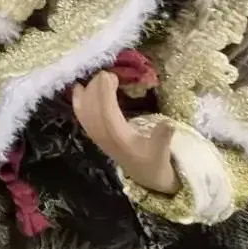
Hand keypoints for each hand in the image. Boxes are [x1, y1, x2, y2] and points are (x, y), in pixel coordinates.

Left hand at [72, 70, 178, 194]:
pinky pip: (80, 114)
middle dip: (96, 87)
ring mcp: (95, 135)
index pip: (106, 112)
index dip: (105, 92)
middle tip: (106, 73)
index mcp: (118, 138)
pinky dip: (78, 100)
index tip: (110, 76)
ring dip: (87, 91)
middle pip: (92, 107)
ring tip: (97, 77)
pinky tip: (79, 88)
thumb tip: (169, 123)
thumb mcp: (162, 150)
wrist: (144, 176)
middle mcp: (102, 135)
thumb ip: (163, 137)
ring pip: (83, 110)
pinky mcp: (93, 133)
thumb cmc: (154, 161)